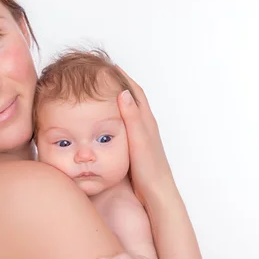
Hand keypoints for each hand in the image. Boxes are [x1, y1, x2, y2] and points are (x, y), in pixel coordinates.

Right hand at [116, 68, 173, 203]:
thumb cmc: (148, 167)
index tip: (109, 66)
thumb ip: (131, 117)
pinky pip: (124, 125)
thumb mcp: (138, 140)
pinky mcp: (136, 147)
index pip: (135, 92)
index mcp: (146, 120)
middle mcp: (145, 125)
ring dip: (118, 101)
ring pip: (128, 112)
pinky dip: (116, 117)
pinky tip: (106, 123)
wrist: (157, 192)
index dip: (123, 78)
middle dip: (119, 85)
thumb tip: (123, 92)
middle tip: (103, 76)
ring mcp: (141, 136)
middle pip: (132, 99)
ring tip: (101, 94)